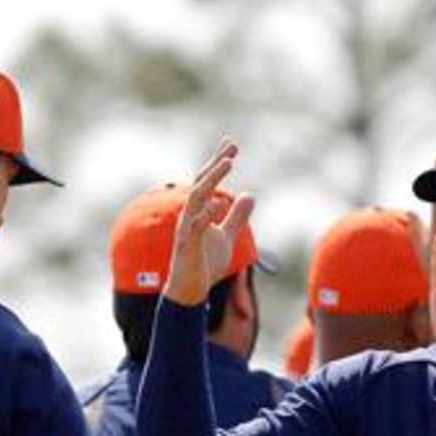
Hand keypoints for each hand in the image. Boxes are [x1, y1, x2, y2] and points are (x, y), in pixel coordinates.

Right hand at [163, 137, 255, 305]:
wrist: (191, 291)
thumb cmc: (206, 263)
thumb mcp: (227, 236)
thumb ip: (236, 217)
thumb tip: (249, 195)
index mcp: (199, 211)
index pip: (207, 181)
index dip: (219, 162)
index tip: (231, 144)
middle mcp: (190, 214)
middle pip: (201, 182)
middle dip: (216, 163)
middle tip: (232, 146)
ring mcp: (187, 228)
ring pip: (196, 197)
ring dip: (212, 179)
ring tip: (228, 163)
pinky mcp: (187, 245)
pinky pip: (195, 225)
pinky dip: (207, 213)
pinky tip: (220, 202)